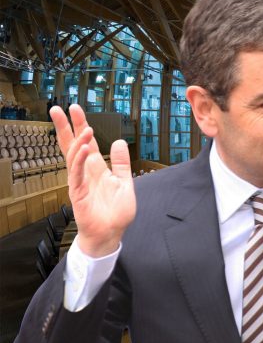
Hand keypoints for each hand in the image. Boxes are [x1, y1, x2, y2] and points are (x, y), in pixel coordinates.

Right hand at [51, 104, 135, 257]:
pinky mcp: (78, 193)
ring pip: (74, 156)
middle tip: (58, 108)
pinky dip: (80, 159)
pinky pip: (77, 173)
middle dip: (66, 127)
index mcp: (96, 168)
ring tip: (84, 126)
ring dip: (78, 140)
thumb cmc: (115, 212)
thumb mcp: (124, 182)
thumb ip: (121, 163)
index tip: (75, 109)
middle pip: (72, 145)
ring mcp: (80, 182)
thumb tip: (119, 142)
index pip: (87, 143)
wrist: (110, 234)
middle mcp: (85, 172)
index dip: (80, 125)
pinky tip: (85, 148)